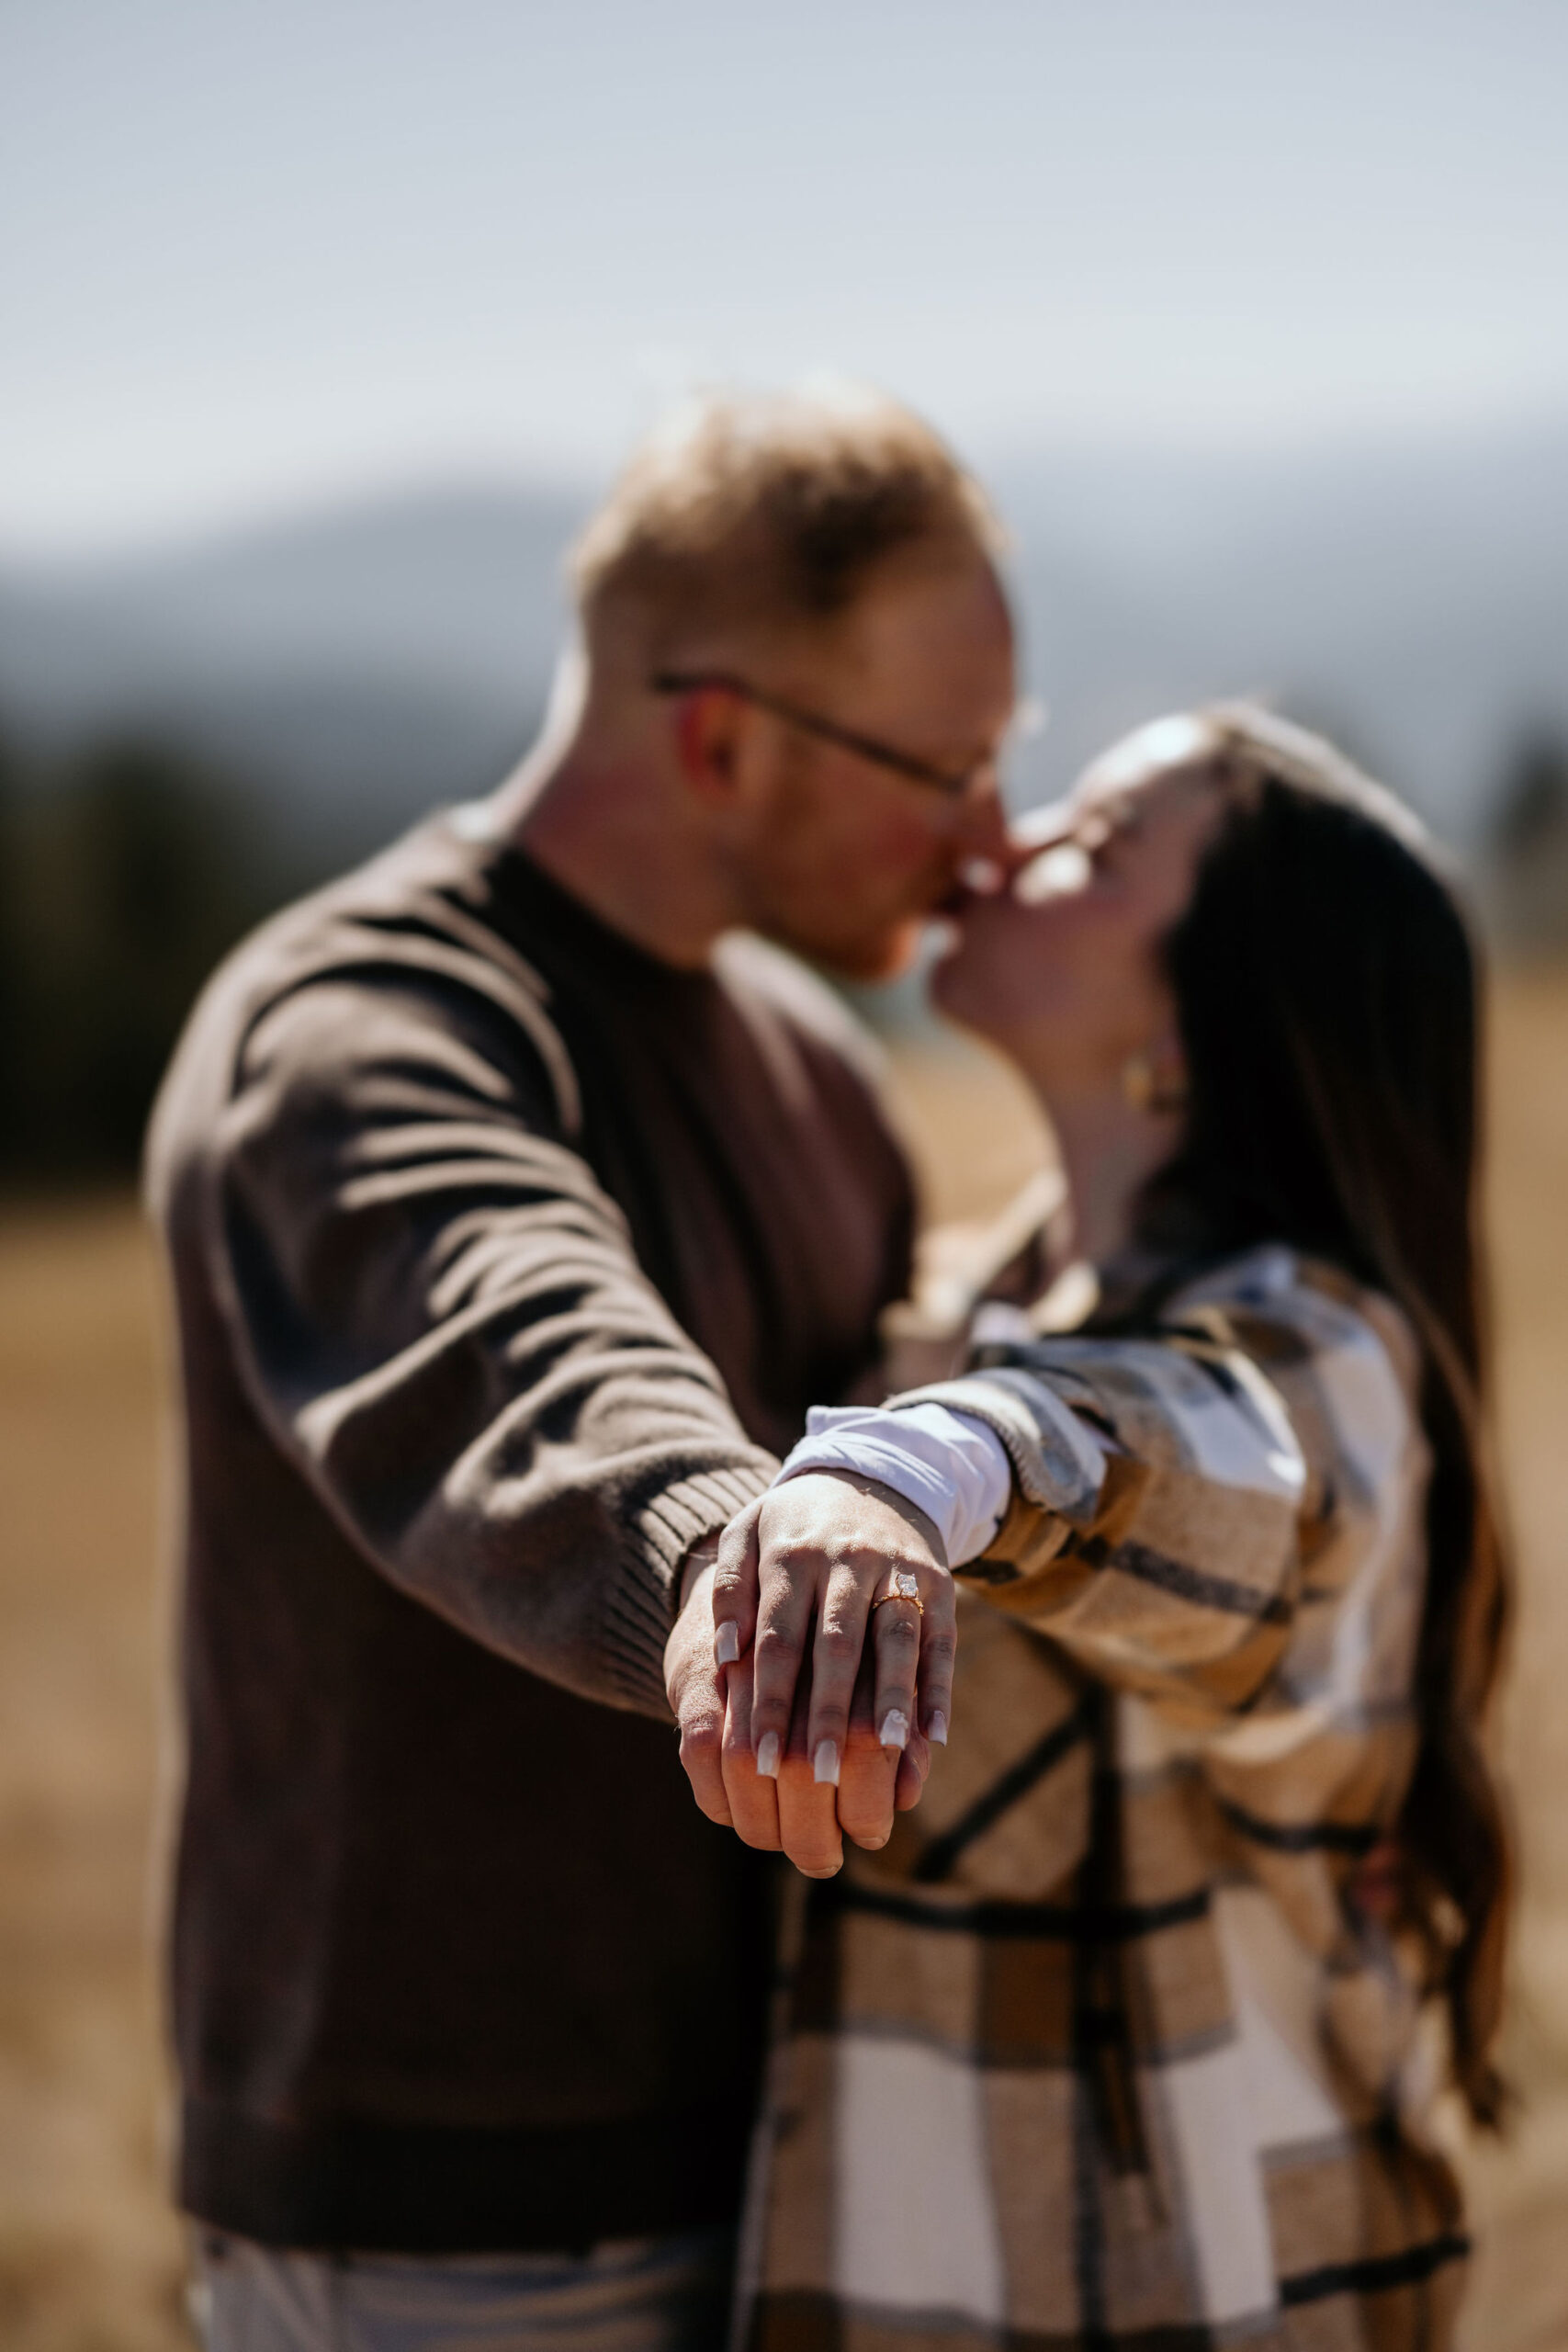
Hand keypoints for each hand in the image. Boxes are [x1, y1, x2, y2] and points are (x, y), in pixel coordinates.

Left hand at [719, 1475, 953, 1864]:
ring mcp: (899, 1569)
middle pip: (838, 1645)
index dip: (769, 1701)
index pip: (778, 1639)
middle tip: (818, 1777)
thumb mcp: (747, 1536)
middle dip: (827, 1713)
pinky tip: (935, 1737)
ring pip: (896, 1639)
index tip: (757, 1759)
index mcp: (792, 1554)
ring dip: (893, 1699)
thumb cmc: (793, 1526)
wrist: (870, 1475)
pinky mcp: (939, 1583)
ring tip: (886, 1751)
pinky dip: (940, 1688)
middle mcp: (847, 1559)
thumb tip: (725, 1658)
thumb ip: (729, 1592)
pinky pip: (941, 1640)